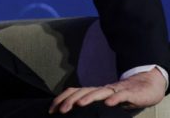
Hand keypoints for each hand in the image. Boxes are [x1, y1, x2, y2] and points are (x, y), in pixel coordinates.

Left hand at [48, 67, 166, 113]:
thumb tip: (71, 107)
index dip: (62, 99)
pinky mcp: (129, 93)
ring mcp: (114, 90)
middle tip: (61, 110)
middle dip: (70, 100)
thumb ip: (90, 101)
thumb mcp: (103, 99)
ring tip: (79, 104)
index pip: (74, 92)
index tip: (52, 109)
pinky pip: (121, 95)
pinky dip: (114, 98)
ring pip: (99, 92)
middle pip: (83, 91)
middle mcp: (101, 89)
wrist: (145, 86)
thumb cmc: (122, 95)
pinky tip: (109, 104)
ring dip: (88, 98)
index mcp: (94, 92)